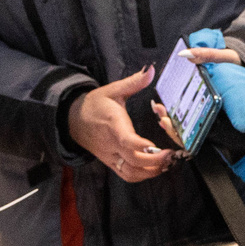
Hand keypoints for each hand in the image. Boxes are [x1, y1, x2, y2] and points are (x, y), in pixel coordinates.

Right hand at [69, 68, 178, 183]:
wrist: (74, 120)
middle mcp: (111, 144)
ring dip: (150, 172)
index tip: (156, 147)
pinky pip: (126, 174)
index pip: (125, 140)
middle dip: (153, 161)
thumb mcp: (113, 90)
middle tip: (171, 155)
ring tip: (166, 163)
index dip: (140, 146)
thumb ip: (133, 82)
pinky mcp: (110, 162)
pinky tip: (154, 168)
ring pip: (130, 172)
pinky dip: (142, 176)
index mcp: (112, 125)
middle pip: (132, 161)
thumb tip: (150, 70)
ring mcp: (110, 155)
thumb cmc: (95, 104)